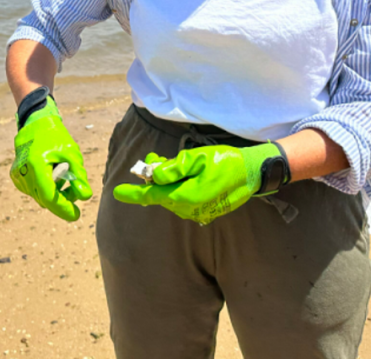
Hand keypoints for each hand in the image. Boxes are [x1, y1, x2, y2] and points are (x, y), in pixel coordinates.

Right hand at [9, 97, 92, 220]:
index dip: (63, 209)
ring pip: (40, 196)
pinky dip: (46, 188)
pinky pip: (34, 190)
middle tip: (77, 190)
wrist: (35, 123)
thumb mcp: (72, 154)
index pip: (50, 197)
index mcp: (36, 165)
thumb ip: (78, 176)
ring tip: (66, 177)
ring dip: (55, 194)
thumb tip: (85, 197)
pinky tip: (53, 174)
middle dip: (62, 200)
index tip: (77, 215)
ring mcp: (17, 176)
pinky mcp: (16, 176)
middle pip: (45, 199)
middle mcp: (23, 173)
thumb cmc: (56, 137)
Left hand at [113, 142, 284, 224]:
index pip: (152, 195)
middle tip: (152, 158)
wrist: (254, 174)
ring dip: (166, 181)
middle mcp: (188, 209)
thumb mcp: (198, 158)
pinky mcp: (204, 211)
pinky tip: (181, 174)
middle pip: (161, 194)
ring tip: (165, 160)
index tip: (117, 192)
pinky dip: (177, 186)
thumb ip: (174, 167)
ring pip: (171, 196)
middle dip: (153, 178)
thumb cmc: (226, 162)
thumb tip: (155, 175)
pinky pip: (182, 199)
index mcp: (185, 196)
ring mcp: (197, 212)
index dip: (133, 193)